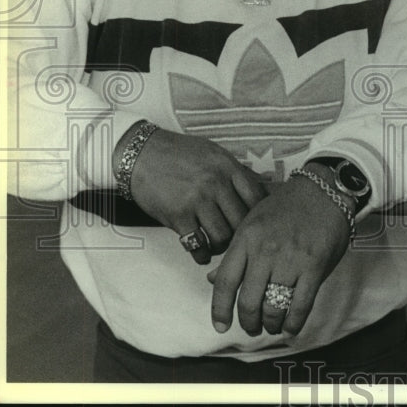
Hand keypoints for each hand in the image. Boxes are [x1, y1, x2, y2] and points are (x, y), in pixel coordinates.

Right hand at [128, 128, 267, 263]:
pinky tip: (202, 253)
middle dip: (241, 234)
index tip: (255, 222)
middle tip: (237, 239)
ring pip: (222, 236)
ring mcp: (197, 200)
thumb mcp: (215, 153)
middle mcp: (216, 184)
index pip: (257, 197)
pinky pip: (197, 245)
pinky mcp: (177, 216)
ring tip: (219, 246)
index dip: (259, 215)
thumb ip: (237, 171)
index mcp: (228, 167)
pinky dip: (202, 254)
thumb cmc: (180, 153)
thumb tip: (264, 186)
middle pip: (242, 221)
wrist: (142, 154)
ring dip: (222, 246)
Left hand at [207, 172, 351, 336]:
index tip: (221, 326)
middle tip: (252, 327)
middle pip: (248, 301)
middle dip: (249, 322)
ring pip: (273, 307)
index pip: (224, 282)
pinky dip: (293, 322)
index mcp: (246, 238)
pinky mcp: (314, 266)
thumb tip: (214, 280)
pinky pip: (300, 305)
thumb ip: (236, 252)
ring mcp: (291, 259)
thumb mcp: (253, 222)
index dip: (219, 310)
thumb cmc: (287, 205)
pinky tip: (290, 326)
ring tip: (272, 325)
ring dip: (271, 323)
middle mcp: (265, 250)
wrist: (324, 189)